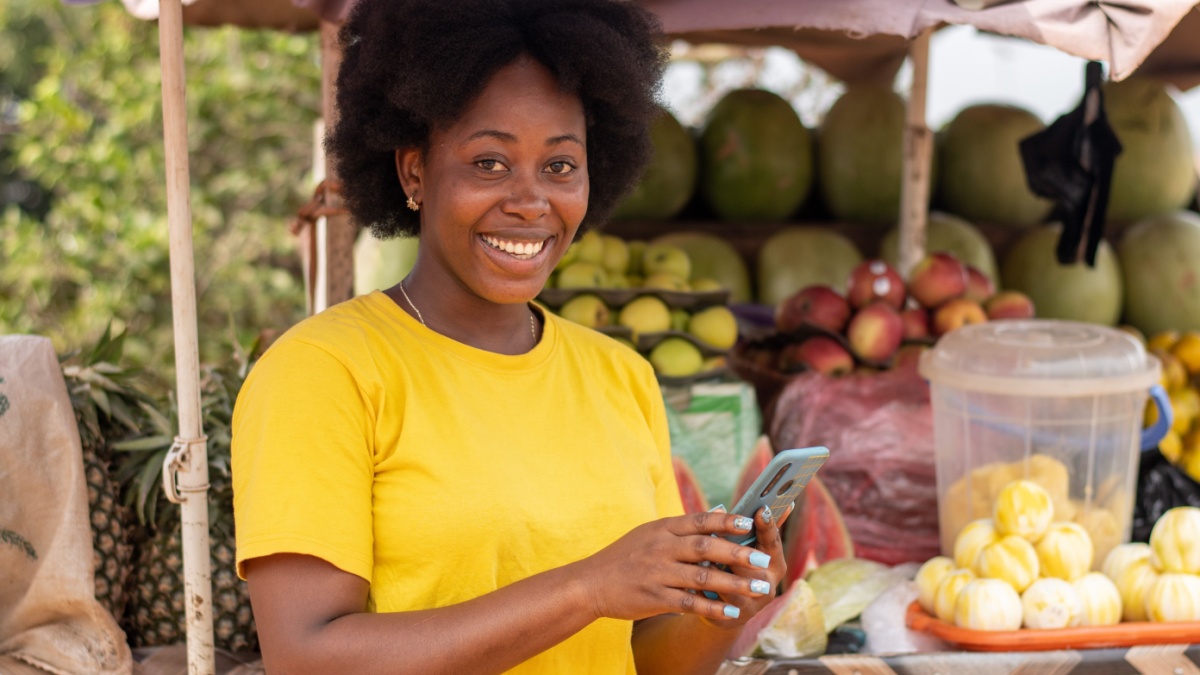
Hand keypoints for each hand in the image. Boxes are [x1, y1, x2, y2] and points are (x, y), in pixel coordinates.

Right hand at [577, 510, 781, 623]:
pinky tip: (732, 612)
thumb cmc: (625, 557)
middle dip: (738, 553)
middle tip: (763, 560)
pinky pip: (689, 603)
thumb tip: (719, 513)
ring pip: (702, 577)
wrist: (591, 583)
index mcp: (662, 528)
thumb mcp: (650, 533)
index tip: (751, 521)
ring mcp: (657, 573)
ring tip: (758, 588)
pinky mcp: (654, 597)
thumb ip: (682, 527)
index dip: (727, 521)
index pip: (700, 521)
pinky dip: (713, 608)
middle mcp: (661, 548)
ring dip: (734, 583)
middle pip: (706, 548)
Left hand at [700, 502, 793, 630]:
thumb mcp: (741, 550)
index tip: (761, 509)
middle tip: (723, 534)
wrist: (720, 610)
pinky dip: (706, 589)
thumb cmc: (731, 568)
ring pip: (737, 583)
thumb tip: (761, 502)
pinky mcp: (736, 616)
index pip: (773, 540)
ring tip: (704, 557)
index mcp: (773, 561)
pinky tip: (692, 580)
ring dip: (719, 569)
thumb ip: (747, 530)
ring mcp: (754, 602)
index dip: (768, 526)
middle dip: (738, 549)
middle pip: (755, 562)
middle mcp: (769, 582)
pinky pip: (720, 600)